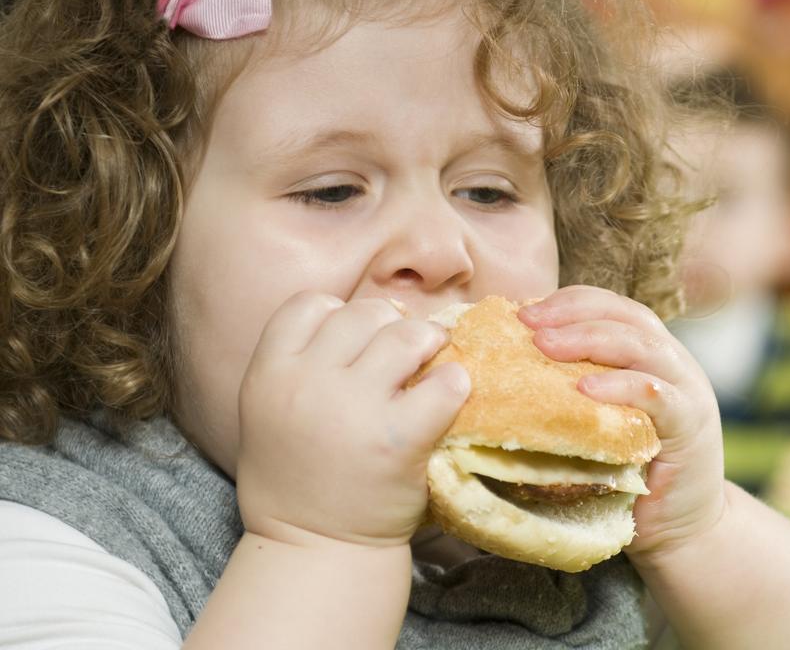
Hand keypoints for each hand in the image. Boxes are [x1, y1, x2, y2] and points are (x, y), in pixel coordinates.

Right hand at [235, 292, 469, 548]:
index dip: (339, 314)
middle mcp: (307, 383)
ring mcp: (354, 409)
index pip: (310, 304)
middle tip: (406, 350)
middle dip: (390, 325)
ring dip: (427, 341)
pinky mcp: (400, 438)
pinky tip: (451, 393)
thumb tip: (367, 322)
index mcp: (268, 374)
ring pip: (405, 336)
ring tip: (433, 359)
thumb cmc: (298, 481)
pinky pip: (444, 384)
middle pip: (363, 314)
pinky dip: (455, 383)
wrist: (315, 550)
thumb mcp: (269, 413)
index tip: (357, 339)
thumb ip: (299, 365)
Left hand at [518, 286, 726, 558]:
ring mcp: (688, 392)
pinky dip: (621, 386)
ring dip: (590, 340)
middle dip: (573, 314)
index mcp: (650, 355)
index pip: (612, 308)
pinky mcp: (692, 426)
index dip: (569, 302)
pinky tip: (586, 389)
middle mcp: (673, 363)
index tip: (521, 311)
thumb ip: (571, 394)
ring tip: (546, 346)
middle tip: (527, 324)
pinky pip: (658, 395)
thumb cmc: (627, 477)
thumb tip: (504, 373)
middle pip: (626, 317)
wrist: (681, 531)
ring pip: (642, 346)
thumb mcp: (598, 424)